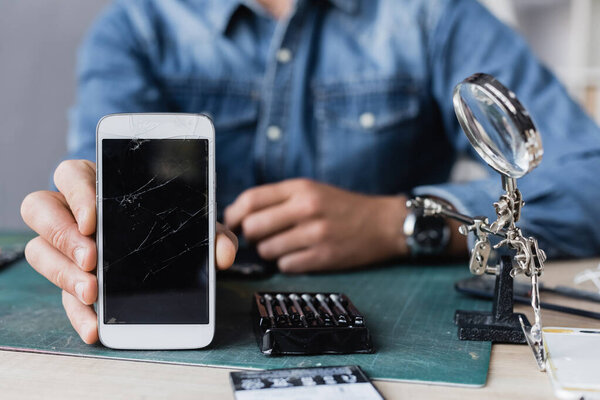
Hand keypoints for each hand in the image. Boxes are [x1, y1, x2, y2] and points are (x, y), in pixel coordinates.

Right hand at [21, 160, 237, 343]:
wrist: (171, 252)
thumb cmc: (173, 224)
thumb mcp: (195, 224)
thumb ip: (212, 233)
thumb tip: (224, 254)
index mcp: (99, 184)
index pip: (71, 174)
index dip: (76, 193)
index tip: (93, 220)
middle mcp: (73, 211)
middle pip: (41, 209)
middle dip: (64, 236)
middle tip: (92, 259)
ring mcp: (67, 246)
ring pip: (40, 251)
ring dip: (62, 273)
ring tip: (93, 292)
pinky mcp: (71, 279)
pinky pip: (61, 294)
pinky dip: (77, 313)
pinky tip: (95, 327)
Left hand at [225, 179, 407, 272]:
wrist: (384, 224)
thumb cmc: (343, 207)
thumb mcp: (312, 190)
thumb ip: (279, 198)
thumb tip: (240, 214)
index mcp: (301, 188)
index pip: (251, 199)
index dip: (234, 214)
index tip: (232, 222)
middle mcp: (306, 208)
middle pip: (253, 226)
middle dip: (250, 236)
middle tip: (259, 237)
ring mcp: (315, 234)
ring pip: (267, 250)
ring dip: (269, 251)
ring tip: (284, 245)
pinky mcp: (323, 257)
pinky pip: (286, 265)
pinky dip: (287, 263)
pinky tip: (299, 255)